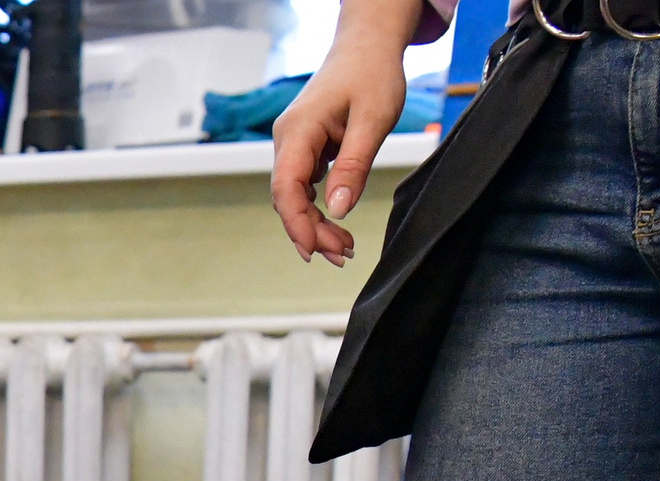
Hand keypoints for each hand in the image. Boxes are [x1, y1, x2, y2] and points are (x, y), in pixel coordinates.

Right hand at [270, 0, 420, 265]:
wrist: (367, 46)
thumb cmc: (372, 73)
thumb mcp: (373, 119)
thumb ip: (354, 165)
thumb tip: (338, 209)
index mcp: (299, 130)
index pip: (286, 187)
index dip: (297, 223)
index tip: (315, 250)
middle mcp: (288, 139)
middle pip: (288, 198)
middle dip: (311, 232)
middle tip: (343, 255)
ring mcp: (294, 144)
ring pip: (295, 197)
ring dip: (316, 225)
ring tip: (345, 247)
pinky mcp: (306, 148)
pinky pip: (304, 187)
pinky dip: (319, 209)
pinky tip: (337, 225)